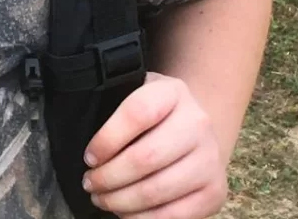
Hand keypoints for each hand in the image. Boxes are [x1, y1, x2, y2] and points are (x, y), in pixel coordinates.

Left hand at [82, 72, 227, 218]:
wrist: (195, 127)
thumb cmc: (153, 111)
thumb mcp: (136, 92)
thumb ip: (114, 105)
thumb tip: (82, 134)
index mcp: (172, 92)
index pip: (136, 114)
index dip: (107, 139)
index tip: (88, 157)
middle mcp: (197, 123)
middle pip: (146, 157)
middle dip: (109, 176)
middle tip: (89, 184)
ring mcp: (210, 159)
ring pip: (158, 189)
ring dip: (122, 201)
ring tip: (102, 199)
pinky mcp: (216, 192)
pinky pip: (177, 214)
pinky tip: (126, 214)